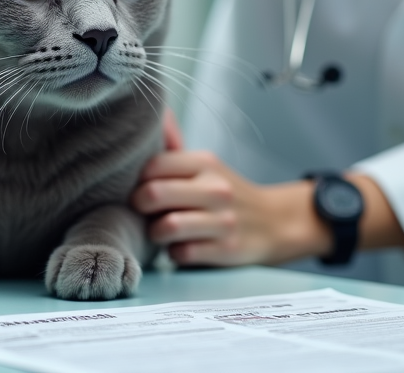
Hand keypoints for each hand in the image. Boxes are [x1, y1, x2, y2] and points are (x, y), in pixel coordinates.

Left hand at [132, 147, 330, 266]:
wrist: (274, 221)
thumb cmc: (225, 194)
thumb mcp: (206, 167)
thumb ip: (171, 160)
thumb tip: (130, 149)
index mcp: (204, 162)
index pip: (151, 165)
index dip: (137, 180)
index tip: (142, 188)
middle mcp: (215, 188)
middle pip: (153, 194)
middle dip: (139, 206)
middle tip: (144, 211)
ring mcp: (223, 220)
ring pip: (166, 227)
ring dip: (155, 233)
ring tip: (161, 232)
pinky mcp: (226, 249)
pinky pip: (182, 253)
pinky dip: (174, 253)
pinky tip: (181, 247)